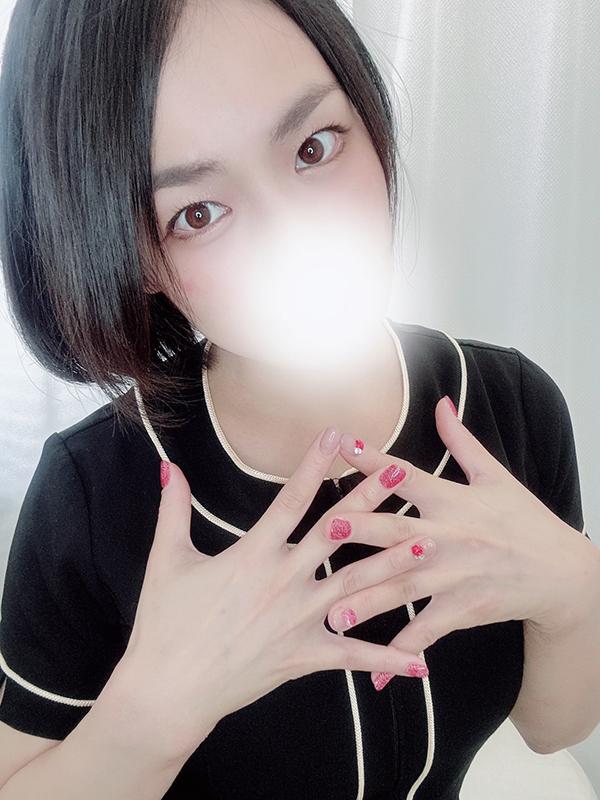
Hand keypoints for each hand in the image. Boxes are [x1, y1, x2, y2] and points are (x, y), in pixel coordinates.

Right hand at [121, 427, 428, 759]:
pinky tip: (422, 663)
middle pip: (337, 531)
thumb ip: (174, 508)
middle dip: (371, 498)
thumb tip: (169, 467)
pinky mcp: (304, 655)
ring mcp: (298, 619)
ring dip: (394, 562)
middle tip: (402, 471)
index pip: (291, 499)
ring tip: (428, 543)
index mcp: (253, 553)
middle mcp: (283, 580)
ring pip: (356, 584)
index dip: (315, 464)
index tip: (338, 435)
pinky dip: (388, 659)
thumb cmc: (165, 624)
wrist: (168, 690)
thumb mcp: (167, 559)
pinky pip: (352, 656)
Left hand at [323, 395, 598, 689]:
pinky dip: (402, 649)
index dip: (374, 458)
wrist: (563, 573)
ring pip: (404, 587)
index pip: (407, 474)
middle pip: (398, 531)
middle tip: (325, 529)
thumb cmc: (524, 520)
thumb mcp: (495, 476)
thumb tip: (440, 401)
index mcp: (452, 499)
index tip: (341, 444)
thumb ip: (460, 440)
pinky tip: (374, 668)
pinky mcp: (464, 609)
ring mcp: (456, 576)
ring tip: (331, 613)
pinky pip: (427, 630)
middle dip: (362, 529)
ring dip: (367, 600)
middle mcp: (450, 536)